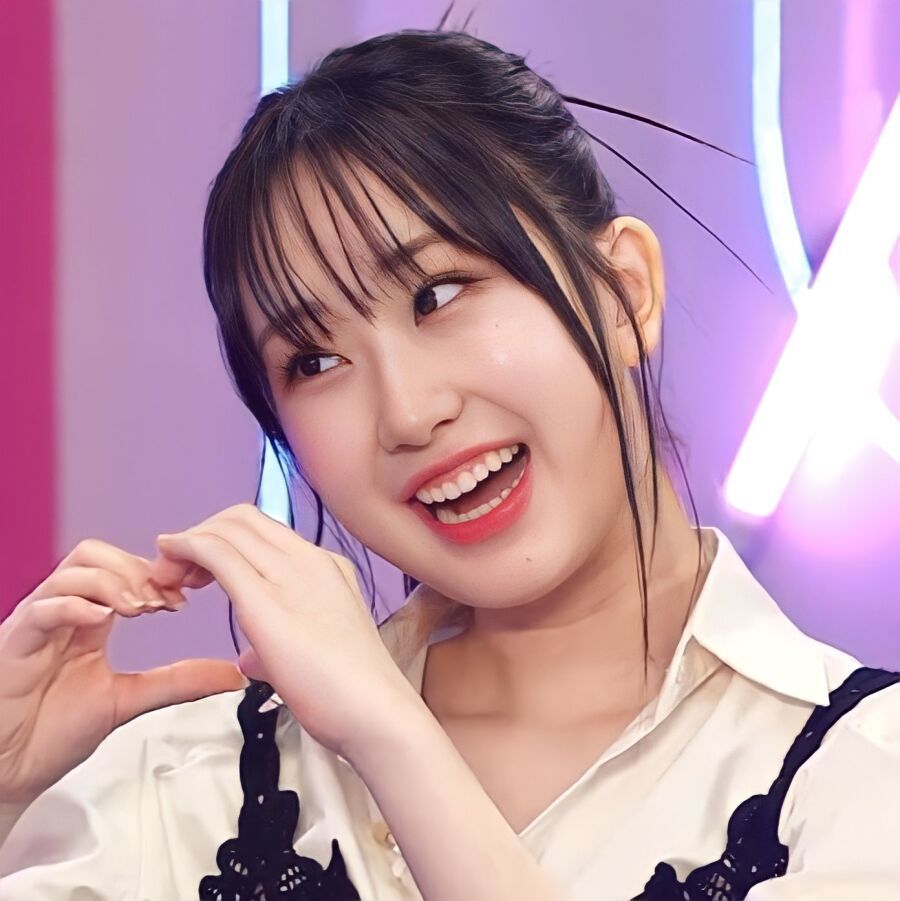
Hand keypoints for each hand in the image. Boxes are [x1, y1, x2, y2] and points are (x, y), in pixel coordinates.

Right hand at [0, 540, 246, 803]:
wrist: (5, 773)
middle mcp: (61, 613)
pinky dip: (76, 606)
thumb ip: (178, 681)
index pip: (122, 569)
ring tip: (139, 609)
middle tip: (164, 599)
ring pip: (73, 571)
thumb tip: (230, 673)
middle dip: (137, 570)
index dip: (157, 574)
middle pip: (96, 554)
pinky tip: (103, 619)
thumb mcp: (129, 700)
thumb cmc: (50, 734)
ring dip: (114, 582)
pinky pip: (42, 608)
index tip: (183, 597)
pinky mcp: (13, 642)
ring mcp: (36, 624)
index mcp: (88, 619)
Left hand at [150, 503, 419, 760]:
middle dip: (202, 535)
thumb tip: (249, 658)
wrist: (378, 714)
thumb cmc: (352, 695)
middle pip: (242, 519)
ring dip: (189, 544)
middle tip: (177, 576)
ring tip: (169, 580)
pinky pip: (217, 553)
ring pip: (227, 528)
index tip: (200, 575)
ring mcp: (291, 574)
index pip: (264, 531)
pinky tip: (167, 569)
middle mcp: (310, 560)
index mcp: (326, 567)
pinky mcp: (266, 599)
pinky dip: (185, 550)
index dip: (224, 540)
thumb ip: (276, 648)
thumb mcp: (315, 656)